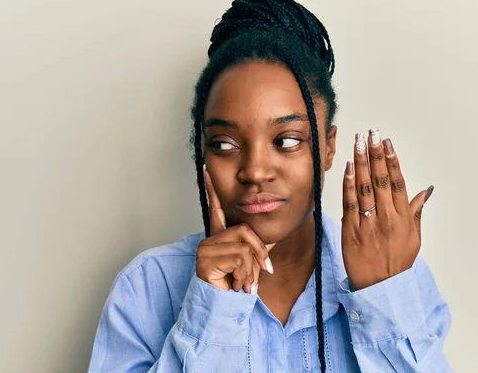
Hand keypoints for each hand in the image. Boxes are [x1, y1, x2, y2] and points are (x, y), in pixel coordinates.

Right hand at [196, 166, 274, 293]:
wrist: (224, 307)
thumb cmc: (235, 284)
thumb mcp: (250, 261)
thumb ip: (257, 246)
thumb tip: (271, 236)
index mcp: (219, 238)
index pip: (215, 209)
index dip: (212, 191)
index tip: (208, 171)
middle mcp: (209, 240)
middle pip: (245, 230)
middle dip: (259, 253)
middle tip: (259, 273)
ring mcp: (205, 249)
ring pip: (244, 246)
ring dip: (252, 269)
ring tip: (244, 282)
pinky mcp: (205, 260)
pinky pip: (240, 258)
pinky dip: (246, 274)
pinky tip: (236, 284)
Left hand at [341, 131, 433, 289]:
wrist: (380, 287)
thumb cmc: (398, 262)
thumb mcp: (414, 238)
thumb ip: (416, 212)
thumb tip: (425, 191)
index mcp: (403, 218)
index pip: (397, 183)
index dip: (392, 161)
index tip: (387, 143)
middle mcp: (387, 218)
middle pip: (380, 180)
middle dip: (376, 154)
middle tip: (371, 134)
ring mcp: (368, 224)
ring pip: (365, 188)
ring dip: (361, 163)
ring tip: (358, 142)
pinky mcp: (351, 231)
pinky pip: (350, 204)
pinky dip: (349, 184)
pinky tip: (349, 167)